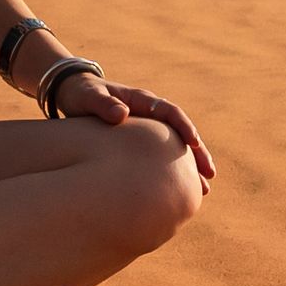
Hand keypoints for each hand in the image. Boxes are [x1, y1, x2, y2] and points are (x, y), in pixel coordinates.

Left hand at [60, 71, 214, 189]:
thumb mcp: (89, 97)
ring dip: (190, 166)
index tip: (194, 142)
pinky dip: (172, 172)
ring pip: (175, 148)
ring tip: (203, 189)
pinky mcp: (140, 143)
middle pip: (180, 133)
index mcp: (141, 100)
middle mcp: (150, 114)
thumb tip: (122, 114)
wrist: (75, 95)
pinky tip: (179, 191)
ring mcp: (147, 129)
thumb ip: (103, 104)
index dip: (183, 126)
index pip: (169, 111)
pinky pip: (160, 157)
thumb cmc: (82, 95)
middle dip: (197, 152)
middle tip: (209, 173)